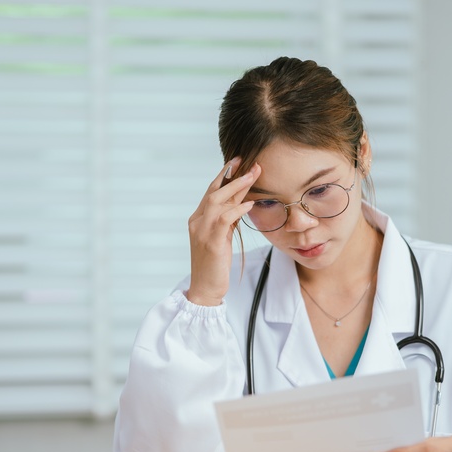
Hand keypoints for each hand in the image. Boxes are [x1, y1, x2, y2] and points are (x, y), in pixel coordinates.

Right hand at [185, 157, 261, 305]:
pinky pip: (225, 220)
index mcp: (198, 219)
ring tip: (254, 175)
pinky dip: (238, 209)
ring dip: (237, 187)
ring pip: (218, 201)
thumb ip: (227, 220)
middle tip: (250, 163)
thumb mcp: (221, 238)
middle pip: (214, 191)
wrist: (205, 289)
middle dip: (233, 175)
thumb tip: (241, 202)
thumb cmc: (215, 265)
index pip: (212, 191)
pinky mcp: (211, 242)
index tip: (239, 161)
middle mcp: (197, 221)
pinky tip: (250, 203)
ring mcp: (202, 231)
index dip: (224, 175)